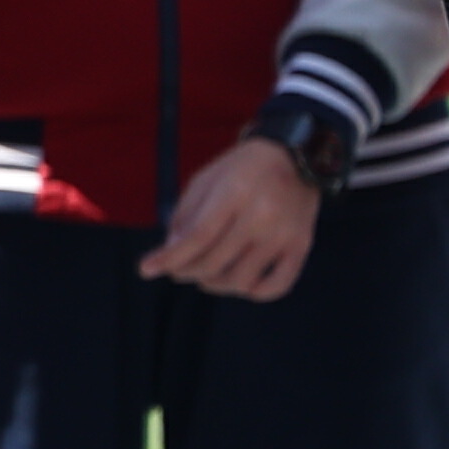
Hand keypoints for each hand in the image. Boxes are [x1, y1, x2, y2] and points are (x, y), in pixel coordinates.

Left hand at [141, 137, 322, 299]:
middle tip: (178, 269)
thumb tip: (170, 253)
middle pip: (215, 262)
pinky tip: (241, 283)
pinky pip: (277, 286)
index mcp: (235, 192)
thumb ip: (185, 215)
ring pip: (241, 280)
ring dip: (215, 285)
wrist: (295, 156)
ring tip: (206, 276)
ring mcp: (284, 234)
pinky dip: (254, 292)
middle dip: (187, 271)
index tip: (146, 269)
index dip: (169, 258)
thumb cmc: (242, 168)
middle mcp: (262, 215)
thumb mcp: (206, 179)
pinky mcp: (302, 246)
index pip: (198, 237)